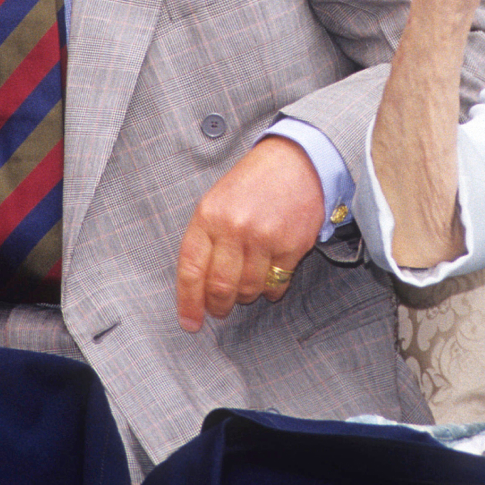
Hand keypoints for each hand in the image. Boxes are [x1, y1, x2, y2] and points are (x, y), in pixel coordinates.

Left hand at [175, 136, 323, 332]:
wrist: (295, 161)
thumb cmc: (251, 184)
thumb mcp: (216, 201)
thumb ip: (205, 239)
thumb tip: (196, 287)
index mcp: (209, 215)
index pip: (191, 269)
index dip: (188, 302)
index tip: (190, 323)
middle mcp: (235, 227)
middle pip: (220, 286)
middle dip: (218, 306)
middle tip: (219, 310)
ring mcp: (265, 237)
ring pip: (249, 290)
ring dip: (246, 296)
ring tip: (246, 287)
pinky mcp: (292, 245)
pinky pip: (276, 284)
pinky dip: (271, 289)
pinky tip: (269, 276)